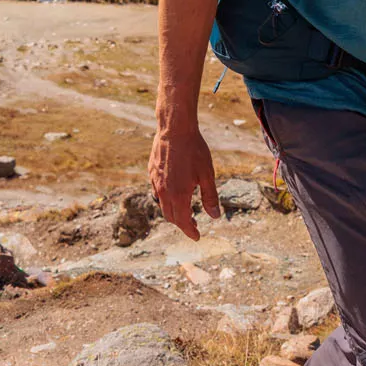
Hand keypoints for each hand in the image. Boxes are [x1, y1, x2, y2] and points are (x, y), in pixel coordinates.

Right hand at [148, 117, 220, 239]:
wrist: (175, 129)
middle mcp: (163, 192)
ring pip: (162, 204)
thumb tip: (214, 216)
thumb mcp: (207, 175)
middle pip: (170, 216)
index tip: (197, 237)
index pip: (182, 222)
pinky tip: (174, 191)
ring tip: (185, 208)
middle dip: (182, 223)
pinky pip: (157, 191)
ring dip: (173, 211)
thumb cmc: (194, 150)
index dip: (190, 231)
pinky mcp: (152, 172)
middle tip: (194, 223)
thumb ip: (210, 197)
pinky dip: (166, 198)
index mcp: (178, 195)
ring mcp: (155, 181)